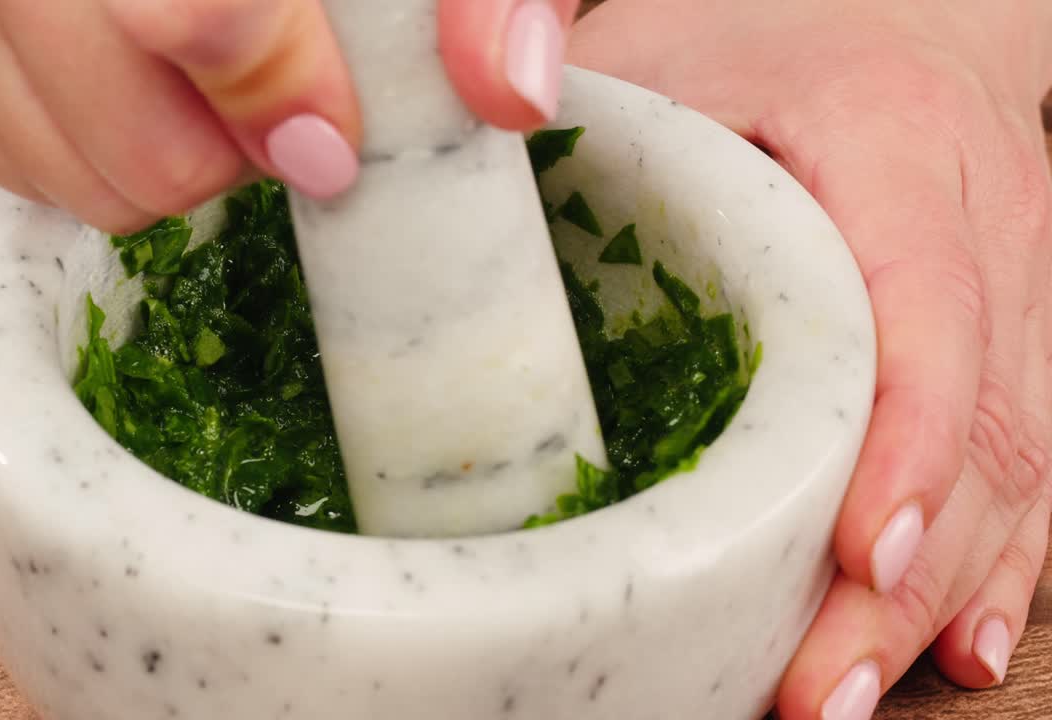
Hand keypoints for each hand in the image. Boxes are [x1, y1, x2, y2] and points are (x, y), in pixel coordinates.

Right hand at [0, 0, 578, 232]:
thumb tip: (510, 93)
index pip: (197, 16)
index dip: (277, 94)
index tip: (330, 136)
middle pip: (143, 148)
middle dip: (236, 157)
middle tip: (277, 107)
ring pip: (82, 184)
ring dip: (175, 165)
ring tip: (204, 90)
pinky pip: (12, 177)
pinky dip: (93, 163)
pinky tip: (131, 93)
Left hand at [571, 1, 1051, 716]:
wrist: (893, 15)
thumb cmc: (761, 32)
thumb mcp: (666, 38)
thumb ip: (563, 46)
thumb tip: (498, 101)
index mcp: (898, 145)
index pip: (926, 308)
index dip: (903, 442)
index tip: (863, 557)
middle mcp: (986, 225)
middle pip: (981, 426)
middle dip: (902, 581)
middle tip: (814, 690)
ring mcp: (1019, 288)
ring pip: (1016, 467)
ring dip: (939, 601)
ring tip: (846, 695)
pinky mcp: (1013, 337)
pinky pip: (1027, 463)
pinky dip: (993, 567)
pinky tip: (952, 648)